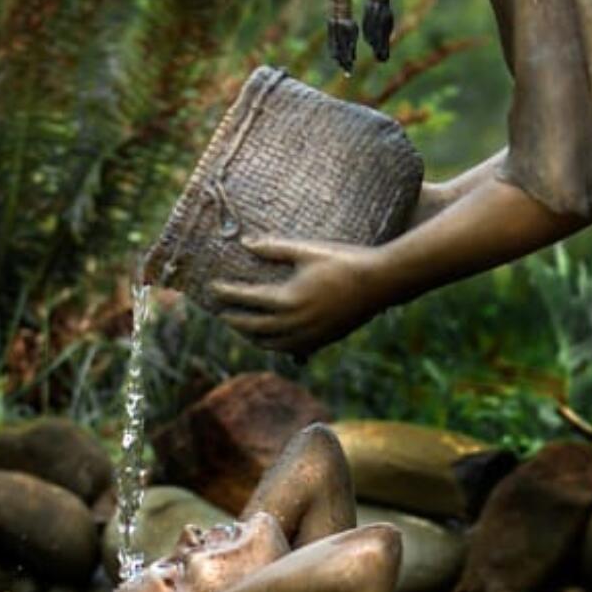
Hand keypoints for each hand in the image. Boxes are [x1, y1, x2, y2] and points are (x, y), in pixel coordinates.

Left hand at [210, 236, 385, 352]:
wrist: (380, 283)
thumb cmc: (344, 260)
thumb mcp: (307, 250)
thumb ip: (274, 248)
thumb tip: (245, 243)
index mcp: (287, 299)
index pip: (246, 299)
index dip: (226, 293)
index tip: (212, 288)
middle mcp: (294, 323)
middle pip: (252, 326)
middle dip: (233, 319)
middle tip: (220, 312)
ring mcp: (309, 335)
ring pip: (269, 343)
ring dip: (251, 336)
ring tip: (242, 326)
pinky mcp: (322, 341)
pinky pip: (290, 349)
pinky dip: (274, 344)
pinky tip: (271, 337)